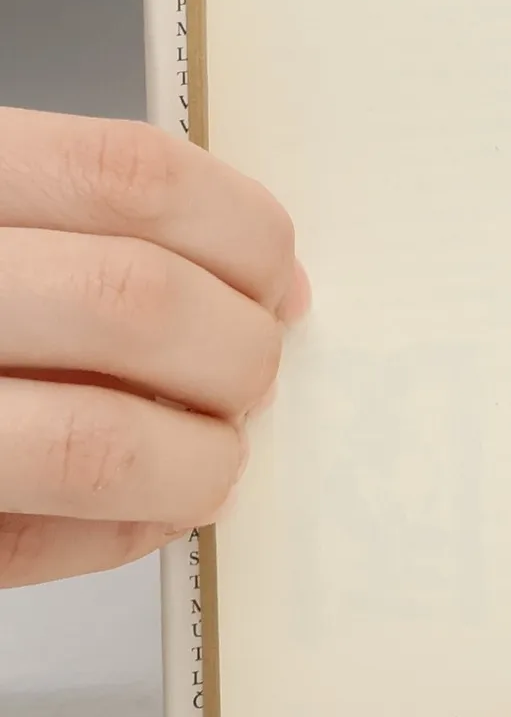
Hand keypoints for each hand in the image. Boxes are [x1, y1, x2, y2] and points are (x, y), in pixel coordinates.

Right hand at [0, 108, 305, 586]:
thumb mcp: (2, 225)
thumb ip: (98, 235)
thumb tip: (271, 292)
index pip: (128, 172)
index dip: (240, 230)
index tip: (277, 276)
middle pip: (132, 302)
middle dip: (235, 351)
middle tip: (252, 374)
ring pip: (96, 440)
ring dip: (196, 458)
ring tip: (210, 454)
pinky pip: (33, 543)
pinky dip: (120, 533)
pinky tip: (138, 511)